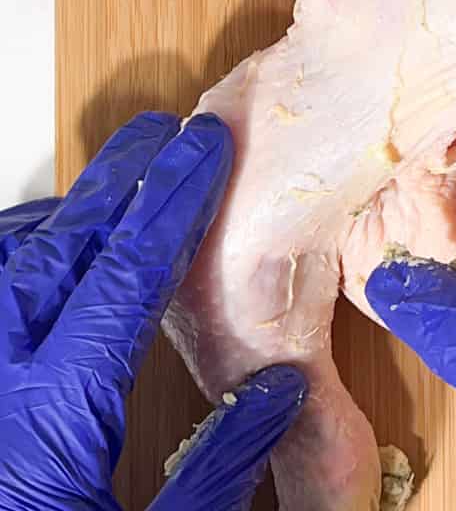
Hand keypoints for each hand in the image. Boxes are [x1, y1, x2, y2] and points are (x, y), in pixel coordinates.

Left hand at [0, 112, 306, 510]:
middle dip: (119, 181)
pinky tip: (47, 251)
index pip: (126, 274)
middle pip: (59, 246)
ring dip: (65, 213)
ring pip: (6, 262)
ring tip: (117, 183)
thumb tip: (278, 391)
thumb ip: (219, 470)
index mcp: (51, 415)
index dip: (174, 202)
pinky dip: (17, 253)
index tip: (207, 148)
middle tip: (165, 136)